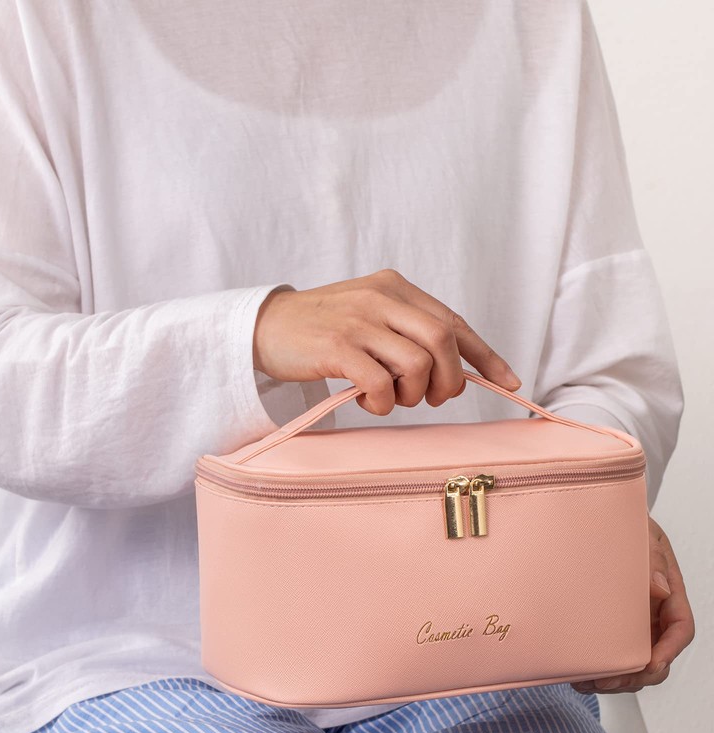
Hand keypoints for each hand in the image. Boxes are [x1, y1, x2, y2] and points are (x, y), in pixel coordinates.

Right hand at [252, 269, 520, 415]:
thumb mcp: (370, 316)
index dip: (485, 355)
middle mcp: (382, 297)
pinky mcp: (336, 346)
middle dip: (447, 380)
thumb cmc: (323, 328)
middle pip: (442, 340)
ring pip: (416, 364)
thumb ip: (408, 333)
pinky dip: (381, 402)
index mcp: (395, 287)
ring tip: (389, 397)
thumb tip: (455, 372)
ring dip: (411, 393)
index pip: (453, 321)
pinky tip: (366, 401)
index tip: (509, 381)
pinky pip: (379, 382)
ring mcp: (358, 320)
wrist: (266, 327)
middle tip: (431, 397)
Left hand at [572, 516, 694, 693]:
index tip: (650, 665)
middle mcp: (651, 609)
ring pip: (632, 658)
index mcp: (667, 590)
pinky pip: (609, 650)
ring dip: (615, 676)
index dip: (668, 651)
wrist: (593, 513)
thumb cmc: (621, 521)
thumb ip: (651, 555)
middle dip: (636, 674)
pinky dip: (597, 666)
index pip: (679, 627)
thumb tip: (659, 588)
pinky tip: (577, 673)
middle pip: (656, 653)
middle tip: (609, 681)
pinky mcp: (606, 621)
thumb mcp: (641, 531)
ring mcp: (630, 617)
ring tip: (587, 682)